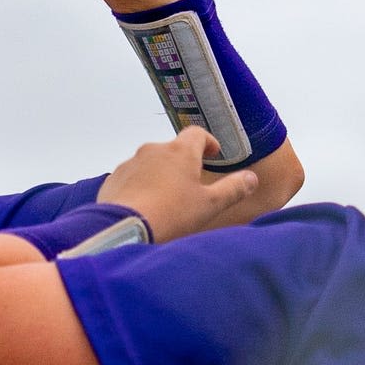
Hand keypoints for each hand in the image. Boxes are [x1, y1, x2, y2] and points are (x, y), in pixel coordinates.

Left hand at [98, 129, 263, 242]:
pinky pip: (131, 178)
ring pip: (150, 164)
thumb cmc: (170, 215)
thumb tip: (251, 178)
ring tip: (166, 200)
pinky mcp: (113, 180)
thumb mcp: (210, 205)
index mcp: (180, 151)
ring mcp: (130, 163)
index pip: (197, 134)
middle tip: (191, 183)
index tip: (212, 152)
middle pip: (172, 149)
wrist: (123, 230)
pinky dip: (140, 187)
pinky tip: (144, 207)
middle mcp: (153, 150)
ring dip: (160, 175)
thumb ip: (233, 189)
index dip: (207, 142)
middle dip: (182, 163)